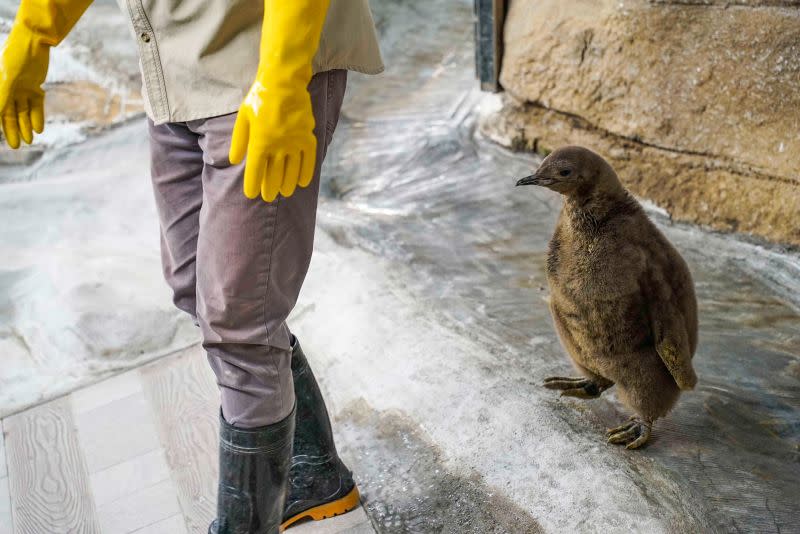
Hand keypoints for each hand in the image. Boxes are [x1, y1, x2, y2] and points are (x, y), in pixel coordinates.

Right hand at [0, 28, 48, 148]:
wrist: (32, 41)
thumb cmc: (15, 56)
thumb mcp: (8, 79)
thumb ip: (2, 97)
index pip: (0, 113)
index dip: (4, 128)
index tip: (9, 144)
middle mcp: (8, 89)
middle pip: (11, 114)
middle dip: (14, 130)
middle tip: (17, 147)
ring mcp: (22, 88)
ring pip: (24, 111)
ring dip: (26, 126)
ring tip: (30, 141)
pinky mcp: (35, 85)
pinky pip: (36, 104)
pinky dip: (37, 116)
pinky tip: (39, 129)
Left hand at [228, 80, 316, 202]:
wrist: (284, 81)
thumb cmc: (260, 98)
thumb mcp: (243, 117)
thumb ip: (239, 140)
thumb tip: (234, 161)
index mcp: (259, 141)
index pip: (255, 170)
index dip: (252, 185)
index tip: (251, 194)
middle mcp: (278, 145)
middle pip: (273, 174)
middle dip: (269, 188)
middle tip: (268, 196)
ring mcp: (295, 142)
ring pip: (291, 171)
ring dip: (287, 184)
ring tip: (283, 193)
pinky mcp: (307, 137)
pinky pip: (308, 161)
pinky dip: (306, 173)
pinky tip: (302, 183)